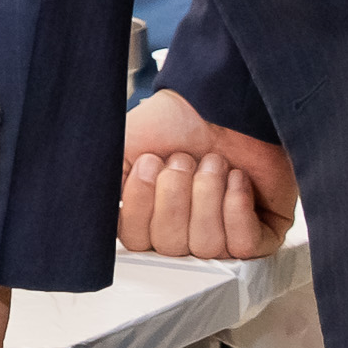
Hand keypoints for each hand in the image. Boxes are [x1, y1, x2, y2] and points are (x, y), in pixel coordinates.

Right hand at [118, 89, 294, 258]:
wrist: (220, 101)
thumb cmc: (174, 123)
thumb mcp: (121, 152)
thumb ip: (102, 190)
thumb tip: (86, 222)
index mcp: (149, 216)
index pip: (136, 241)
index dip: (141, 206)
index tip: (150, 163)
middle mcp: (184, 230)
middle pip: (170, 246)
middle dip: (175, 196)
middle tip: (184, 159)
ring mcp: (223, 234)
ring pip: (206, 246)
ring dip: (207, 196)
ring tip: (214, 163)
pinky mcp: (261, 232)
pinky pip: (243, 245)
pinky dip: (236, 207)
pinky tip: (236, 179)